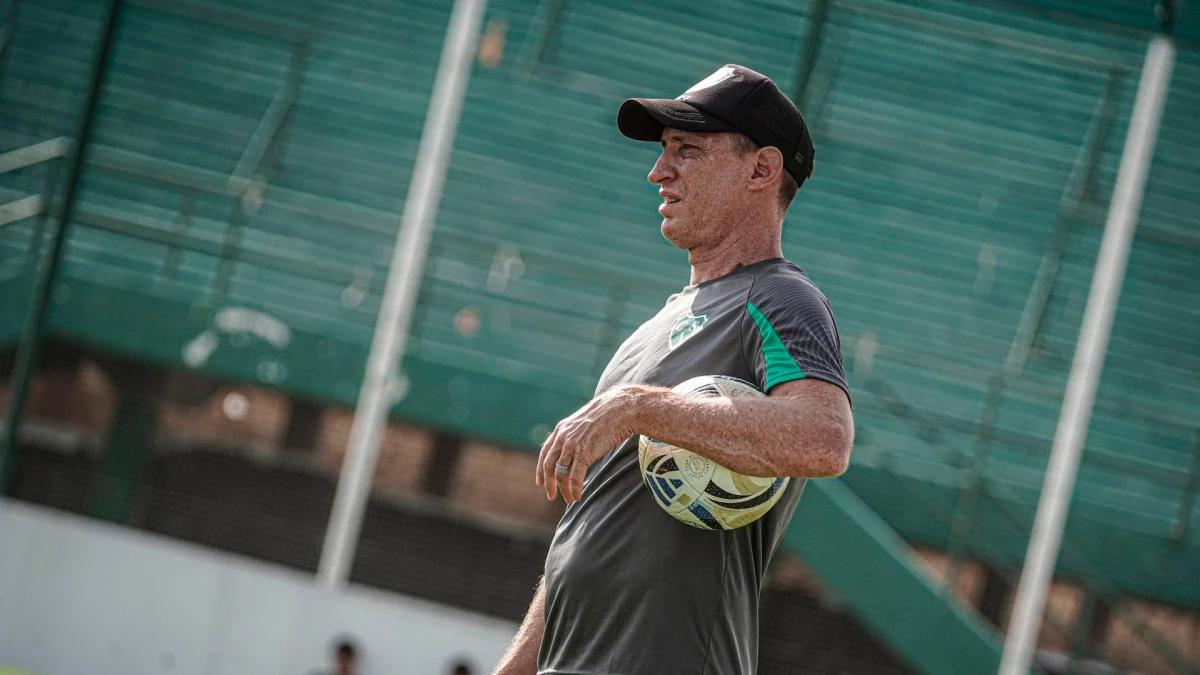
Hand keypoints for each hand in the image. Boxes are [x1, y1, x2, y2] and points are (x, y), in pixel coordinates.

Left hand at [536, 385, 642, 503]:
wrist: (619, 409)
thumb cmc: (606, 416)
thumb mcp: (583, 423)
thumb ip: (575, 435)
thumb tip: (575, 448)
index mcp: (561, 430)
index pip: (545, 453)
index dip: (541, 470)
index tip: (540, 482)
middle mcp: (563, 438)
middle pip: (549, 466)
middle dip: (549, 484)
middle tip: (551, 496)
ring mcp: (573, 446)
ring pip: (561, 474)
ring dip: (564, 490)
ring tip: (569, 499)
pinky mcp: (585, 453)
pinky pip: (575, 477)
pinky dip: (574, 489)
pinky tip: (577, 497)